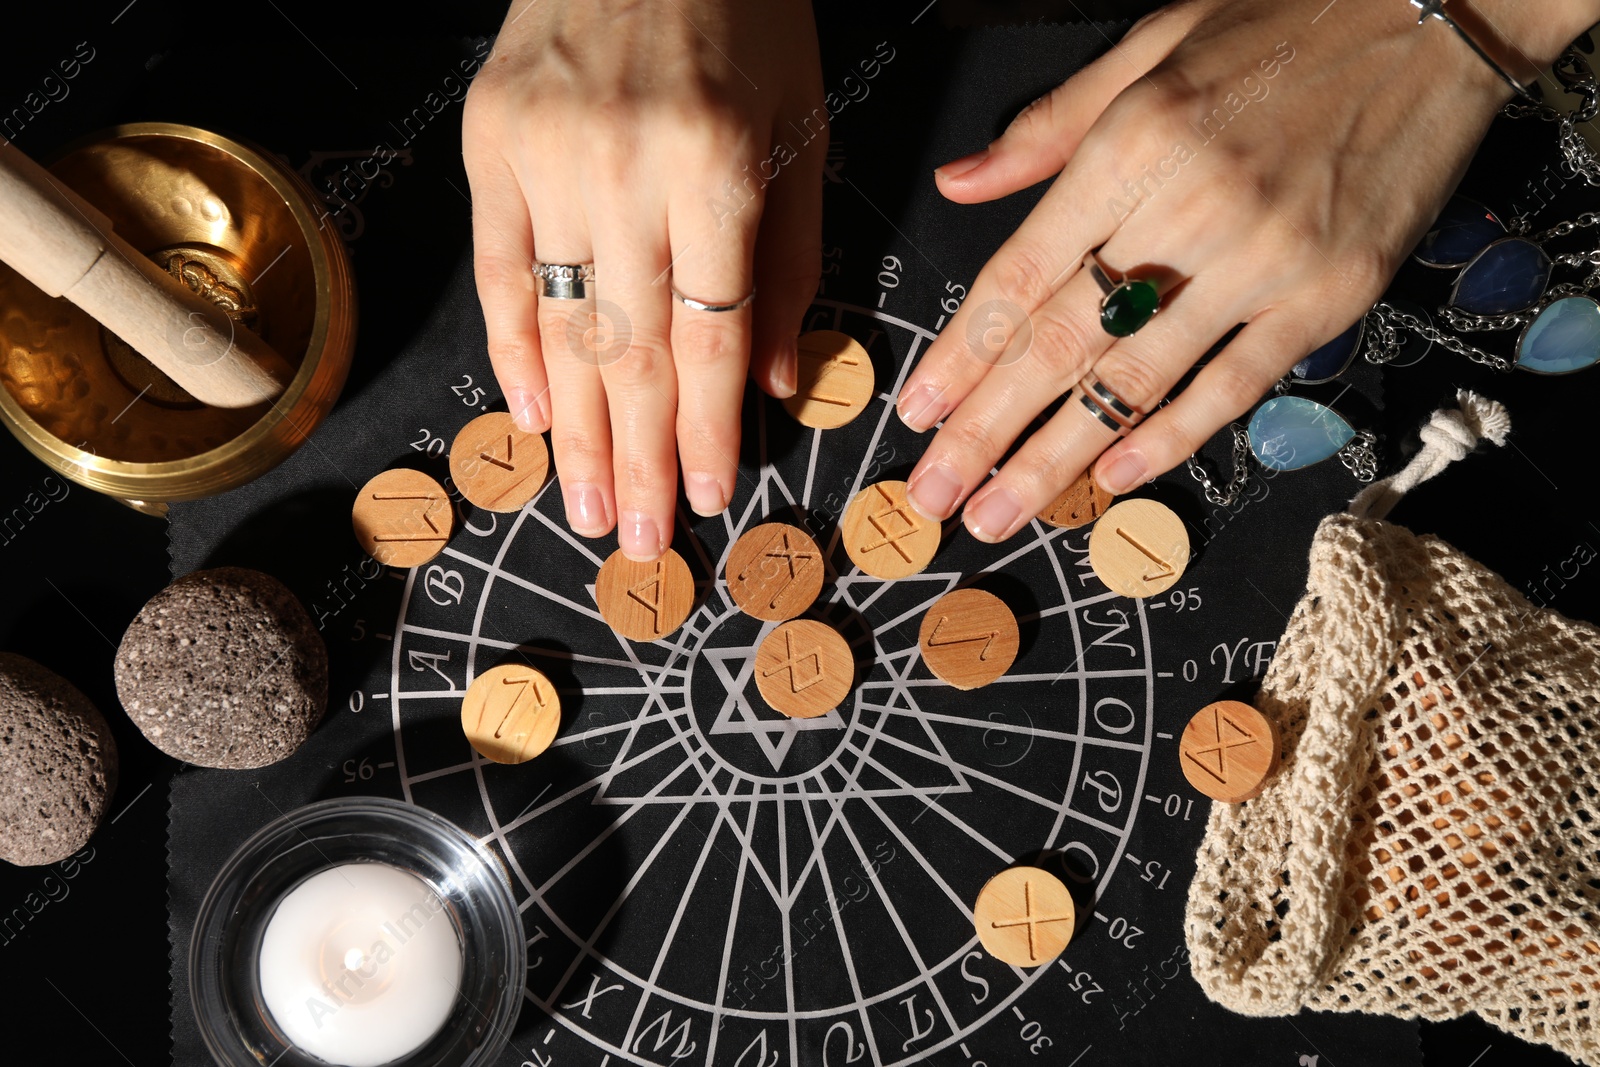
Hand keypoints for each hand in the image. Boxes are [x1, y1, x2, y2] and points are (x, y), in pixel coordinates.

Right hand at [463, 0, 823, 558]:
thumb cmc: (744, 18)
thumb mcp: (804, 129)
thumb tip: (771, 382)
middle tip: (644, 542)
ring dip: (578, 432)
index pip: (709, 337)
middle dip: (642, 459)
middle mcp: (624, 167)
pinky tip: (533, 419)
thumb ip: (788, 261)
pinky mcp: (489, 143)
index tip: (712, 500)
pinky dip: (512, 352)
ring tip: (592, 509)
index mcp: (719, 164)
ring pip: (561, 328)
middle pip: (630, 352)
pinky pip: (499, 271)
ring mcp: (544, 156)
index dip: (710, 431)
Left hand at [895, 0, 1570, 542]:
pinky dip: (1173, 438)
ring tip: (1000, 512)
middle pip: (1063, 343)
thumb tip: (959, 185)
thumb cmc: (1281, 23)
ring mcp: (1264, 261)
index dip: (963, 353)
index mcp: (1134, 143)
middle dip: (987, 430)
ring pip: (1137, 382)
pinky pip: (1234, 385)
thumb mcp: (1151, 46)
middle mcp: (1192, 208)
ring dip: (1057, 458)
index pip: (1022, 274)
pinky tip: (1114, 479)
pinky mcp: (1327, 297)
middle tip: (936, 495)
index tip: (917, 412)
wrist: (1436, 17)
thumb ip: (1049, 127)